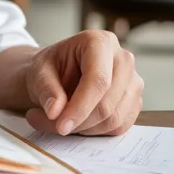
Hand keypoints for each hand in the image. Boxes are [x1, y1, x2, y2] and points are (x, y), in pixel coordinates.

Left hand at [24, 29, 142, 135]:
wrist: (58, 72)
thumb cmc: (50, 68)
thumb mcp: (38, 73)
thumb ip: (46, 90)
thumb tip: (55, 112)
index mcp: (99, 42)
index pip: (98, 80)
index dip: (80, 107)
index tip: (61, 126)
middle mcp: (123, 58)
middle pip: (108, 103)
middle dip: (79, 121)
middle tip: (53, 124)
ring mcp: (133, 80)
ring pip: (115, 119)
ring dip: (85, 129)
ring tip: (60, 121)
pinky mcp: (134, 100)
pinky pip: (120, 126)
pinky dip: (96, 131)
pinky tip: (78, 122)